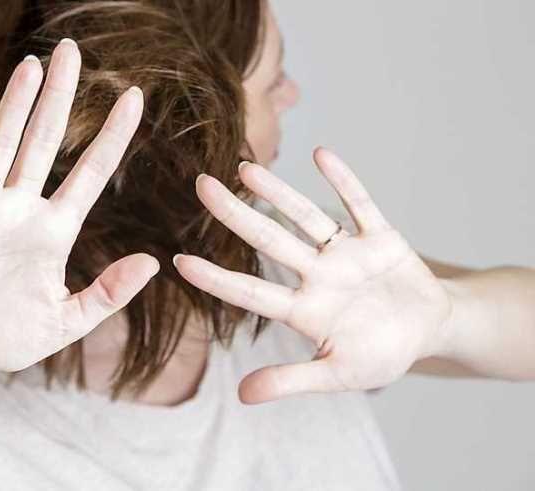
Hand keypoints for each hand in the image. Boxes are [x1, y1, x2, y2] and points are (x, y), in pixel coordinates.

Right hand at [0, 39, 157, 377]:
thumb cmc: (9, 340)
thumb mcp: (68, 321)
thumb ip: (108, 293)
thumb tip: (153, 262)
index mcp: (54, 231)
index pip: (89, 172)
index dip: (112, 135)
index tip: (134, 97)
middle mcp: (20, 209)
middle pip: (44, 141)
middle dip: (60, 98)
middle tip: (72, 52)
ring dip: (13, 106)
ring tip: (31, 65)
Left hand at [173, 147, 452, 403]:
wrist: (431, 332)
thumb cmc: (381, 355)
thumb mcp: (340, 375)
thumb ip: (292, 380)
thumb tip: (241, 397)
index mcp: (305, 311)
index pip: (252, 292)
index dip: (216, 279)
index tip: (178, 262)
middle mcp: (318, 276)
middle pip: (269, 240)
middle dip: (236, 214)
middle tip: (201, 185)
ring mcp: (347, 254)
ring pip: (306, 217)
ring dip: (278, 192)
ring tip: (245, 168)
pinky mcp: (380, 238)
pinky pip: (361, 204)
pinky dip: (344, 181)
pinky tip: (321, 154)